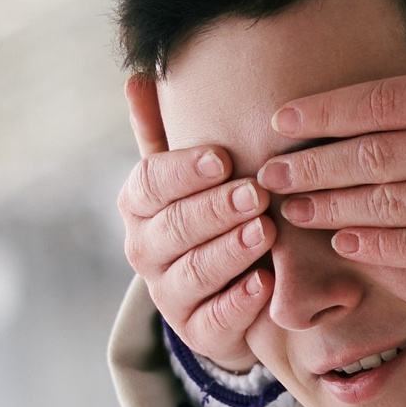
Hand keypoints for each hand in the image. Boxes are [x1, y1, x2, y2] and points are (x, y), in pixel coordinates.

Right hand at [117, 76, 270, 371]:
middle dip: (215, 210)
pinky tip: (265, 283)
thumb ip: (164, 130)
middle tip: (256, 192)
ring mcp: (169, 294)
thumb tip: (139, 73)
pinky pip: (214, 319)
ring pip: (193, 273)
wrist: (221, 291)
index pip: (150, 183)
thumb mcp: (188, 173)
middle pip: (173, 228)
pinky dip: (239, 301)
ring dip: (230, 251)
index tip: (221, 157)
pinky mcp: (196, 332)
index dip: (183, 171)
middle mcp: (145, 249)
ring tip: (266, 231)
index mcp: (139, 205)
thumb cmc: (208, 214)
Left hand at [257, 2, 405, 287]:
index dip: (329, 110)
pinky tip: (346, 241)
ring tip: (291, 210)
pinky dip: (382, 246)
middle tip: (266, 174)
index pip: (389, 100)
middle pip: (378, 154)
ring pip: (393, 203)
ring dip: (334, 206)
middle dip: (313, 164)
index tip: (284, 118)